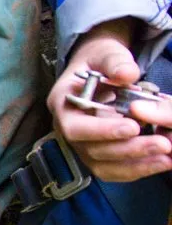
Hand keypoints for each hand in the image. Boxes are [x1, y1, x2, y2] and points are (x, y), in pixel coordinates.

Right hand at [48, 19, 171, 181]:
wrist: (99, 70)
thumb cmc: (99, 61)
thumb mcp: (106, 53)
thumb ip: (115, 62)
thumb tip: (127, 74)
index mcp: (63, 105)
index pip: (75, 127)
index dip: (101, 131)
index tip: (133, 126)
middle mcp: (68, 129)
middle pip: (91, 150)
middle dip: (128, 149)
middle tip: (163, 143)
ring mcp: (82, 145)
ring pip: (102, 166)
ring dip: (135, 165)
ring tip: (166, 157)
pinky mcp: (98, 154)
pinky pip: (113, 170)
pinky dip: (137, 169)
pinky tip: (162, 162)